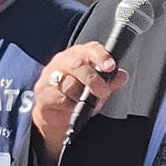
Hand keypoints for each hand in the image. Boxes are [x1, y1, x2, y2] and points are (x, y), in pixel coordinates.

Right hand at [32, 44, 128, 162]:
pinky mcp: (43, 92)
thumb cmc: (75, 96)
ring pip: (68, 82)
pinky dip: (69, 104)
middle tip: (103, 92)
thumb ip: (109, 82)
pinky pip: (58, 97)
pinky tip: (73, 108)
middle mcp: (63, 62)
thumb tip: (122, 76)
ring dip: (81, 95)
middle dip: (93, 78)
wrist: (54, 116)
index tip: (111, 66)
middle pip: (78, 64)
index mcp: (78, 55)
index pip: (90, 49)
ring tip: (87, 104)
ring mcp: (50, 76)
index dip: (102, 56)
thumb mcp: (96, 89)